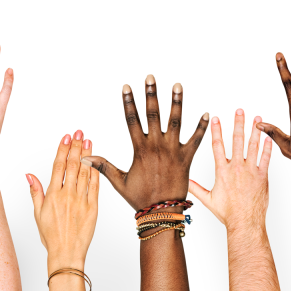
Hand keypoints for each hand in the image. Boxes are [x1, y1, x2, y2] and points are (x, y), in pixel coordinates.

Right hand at [27, 131, 98, 272]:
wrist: (67, 253)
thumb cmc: (51, 236)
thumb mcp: (38, 213)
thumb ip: (35, 192)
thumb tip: (29, 174)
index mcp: (53, 195)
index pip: (58, 166)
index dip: (63, 149)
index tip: (66, 137)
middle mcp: (68, 195)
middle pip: (73, 165)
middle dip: (76, 146)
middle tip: (80, 132)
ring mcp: (82, 201)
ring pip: (84, 172)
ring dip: (87, 155)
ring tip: (88, 141)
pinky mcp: (93, 208)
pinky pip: (95, 186)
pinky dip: (95, 172)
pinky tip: (96, 161)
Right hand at [82, 75, 208, 210]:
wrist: (161, 212)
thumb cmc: (140, 198)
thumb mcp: (119, 182)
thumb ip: (104, 166)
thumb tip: (85, 158)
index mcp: (140, 150)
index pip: (132, 120)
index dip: (129, 102)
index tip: (127, 87)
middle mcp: (157, 146)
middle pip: (153, 114)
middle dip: (151, 94)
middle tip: (150, 78)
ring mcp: (173, 151)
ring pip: (175, 121)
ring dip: (176, 102)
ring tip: (177, 85)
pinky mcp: (187, 158)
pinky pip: (196, 140)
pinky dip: (201, 127)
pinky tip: (206, 113)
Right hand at [189, 109, 271, 230]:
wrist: (245, 221)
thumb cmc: (227, 213)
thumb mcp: (208, 199)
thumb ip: (196, 188)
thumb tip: (184, 182)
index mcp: (222, 171)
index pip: (217, 146)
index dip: (216, 130)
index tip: (215, 118)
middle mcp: (237, 168)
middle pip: (237, 140)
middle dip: (238, 123)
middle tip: (240, 110)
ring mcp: (251, 171)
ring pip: (253, 146)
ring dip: (255, 130)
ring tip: (257, 118)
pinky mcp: (262, 176)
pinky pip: (266, 158)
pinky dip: (267, 147)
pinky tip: (268, 137)